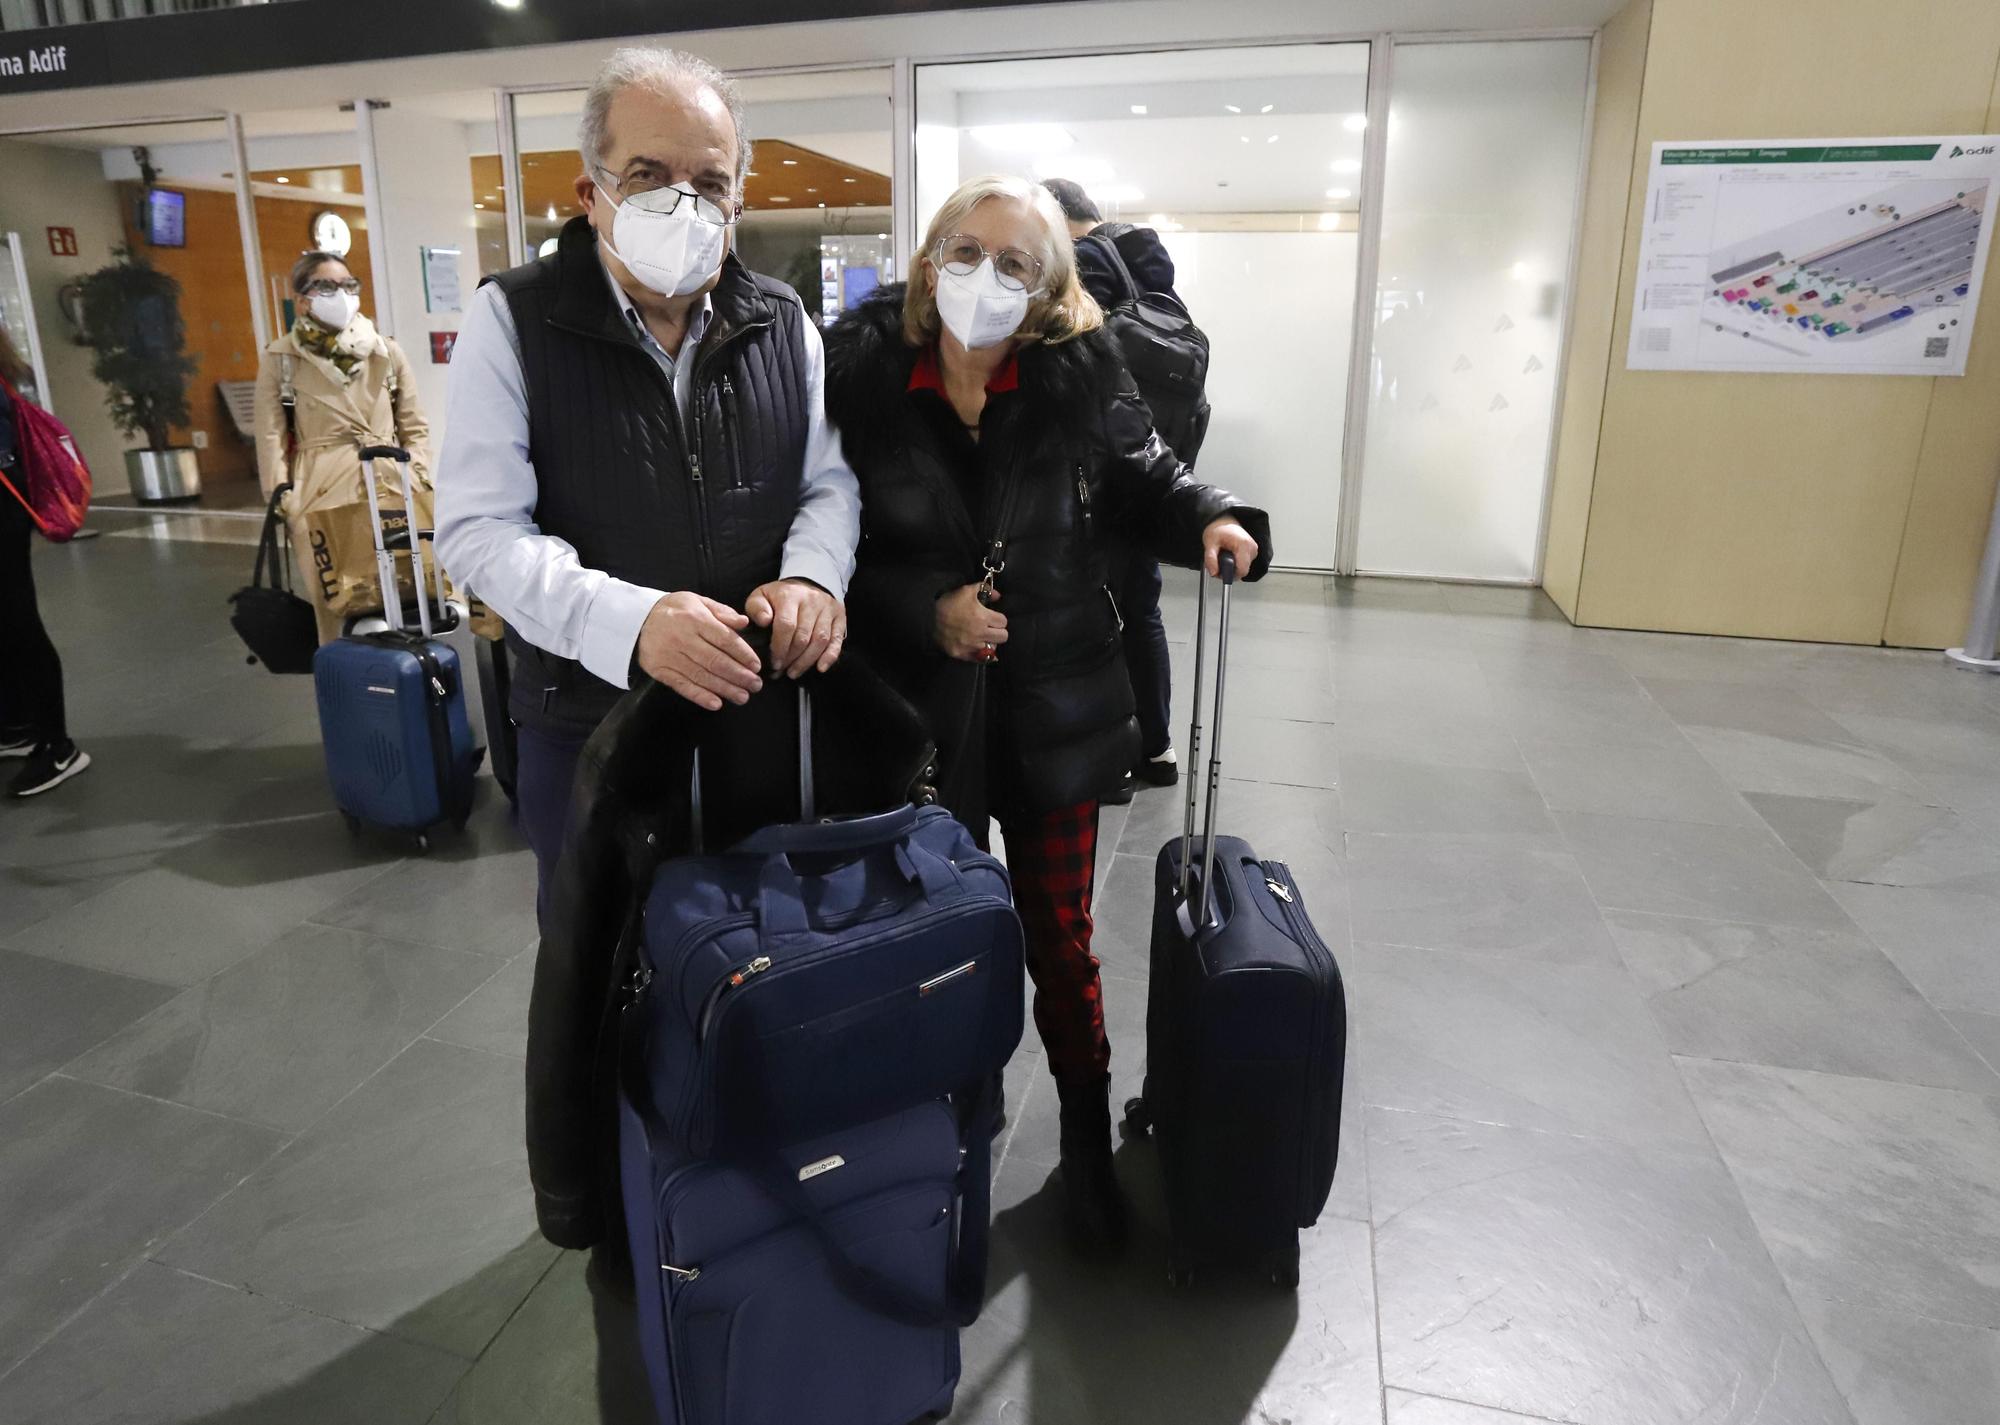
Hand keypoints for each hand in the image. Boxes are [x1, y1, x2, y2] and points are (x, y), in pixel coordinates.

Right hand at [635, 591, 762, 710]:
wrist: (637, 618)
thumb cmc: (674, 609)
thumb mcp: (698, 601)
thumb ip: (722, 612)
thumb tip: (744, 622)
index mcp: (695, 619)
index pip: (725, 639)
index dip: (743, 654)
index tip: (756, 666)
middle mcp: (682, 638)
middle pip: (715, 660)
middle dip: (738, 675)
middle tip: (755, 685)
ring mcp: (669, 656)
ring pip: (701, 675)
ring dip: (724, 689)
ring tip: (743, 697)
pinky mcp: (660, 670)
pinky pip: (682, 686)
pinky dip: (699, 696)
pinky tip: (716, 703)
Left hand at [747, 578, 846, 678]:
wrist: (807, 583)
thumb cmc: (780, 596)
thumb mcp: (761, 596)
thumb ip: (756, 608)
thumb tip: (764, 621)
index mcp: (790, 595)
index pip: (786, 625)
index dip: (780, 647)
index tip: (773, 662)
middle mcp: (812, 601)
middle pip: (803, 636)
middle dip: (791, 658)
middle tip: (781, 670)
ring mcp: (828, 609)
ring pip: (820, 641)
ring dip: (806, 661)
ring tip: (794, 672)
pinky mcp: (840, 617)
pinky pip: (837, 640)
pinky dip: (830, 656)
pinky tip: (820, 668)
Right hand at [935, 583, 1007, 661]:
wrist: (927, 618)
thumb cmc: (948, 603)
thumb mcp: (965, 591)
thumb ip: (984, 589)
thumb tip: (997, 596)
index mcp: (983, 617)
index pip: (1003, 621)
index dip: (999, 618)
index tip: (993, 618)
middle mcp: (980, 633)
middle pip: (1003, 637)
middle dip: (998, 631)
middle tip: (991, 628)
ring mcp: (971, 646)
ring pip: (993, 648)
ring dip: (990, 642)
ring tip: (983, 637)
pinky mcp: (962, 654)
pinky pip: (980, 660)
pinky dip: (983, 655)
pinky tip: (981, 650)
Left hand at [1202, 517, 1259, 578]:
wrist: (1224, 522)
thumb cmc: (1218, 530)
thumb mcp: (1209, 543)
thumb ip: (1210, 559)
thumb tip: (1214, 572)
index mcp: (1243, 544)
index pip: (1242, 570)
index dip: (1230, 574)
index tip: (1220, 572)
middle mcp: (1252, 547)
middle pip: (1242, 571)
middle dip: (1229, 571)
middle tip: (1219, 562)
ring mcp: (1254, 550)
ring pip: (1243, 569)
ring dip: (1232, 567)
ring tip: (1224, 556)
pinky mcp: (1253, 552)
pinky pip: (1244, 565)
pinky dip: (1236, 563)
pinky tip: (1230, 555)